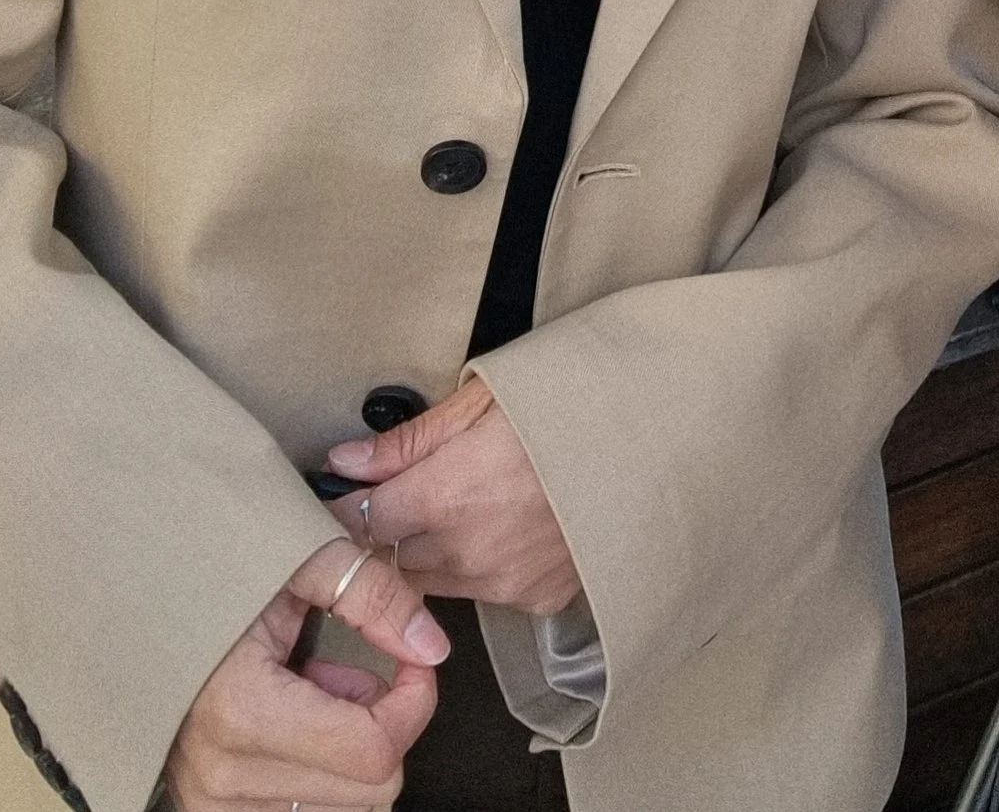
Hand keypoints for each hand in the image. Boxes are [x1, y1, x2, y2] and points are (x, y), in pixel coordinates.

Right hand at [164, 534, 444, 809]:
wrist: (141, 608)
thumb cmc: (218, 577)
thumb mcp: (301, 558)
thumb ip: (374, 595)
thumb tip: (432, 648)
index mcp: (243, 714)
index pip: (376, 752)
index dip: (415, 701)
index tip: (412, 661)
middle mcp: (222, 778)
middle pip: (370, 789)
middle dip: (381, 724)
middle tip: (346, 671)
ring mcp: (212, 805)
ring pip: (344, 808)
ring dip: (349, 751)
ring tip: (314, 693)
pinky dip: (320, 774)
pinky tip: (297, 724)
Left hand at [324, 379, 581, 617]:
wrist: (653, 445)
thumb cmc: (571, 407)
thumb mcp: (485, 399)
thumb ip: (409, 440)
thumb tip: (346, 461)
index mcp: (447, 492)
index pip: (360, 522)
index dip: (347, 509)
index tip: (344, 498)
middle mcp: (467, 549)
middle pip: (391, 557)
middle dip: (389, 530)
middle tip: (408, 493)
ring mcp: (502, 581)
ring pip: (433, 579)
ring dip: (430, 551)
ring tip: (464, 502)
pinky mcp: (534, 598)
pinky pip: (483, 591)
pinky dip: (479, 565)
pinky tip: (505, 526)